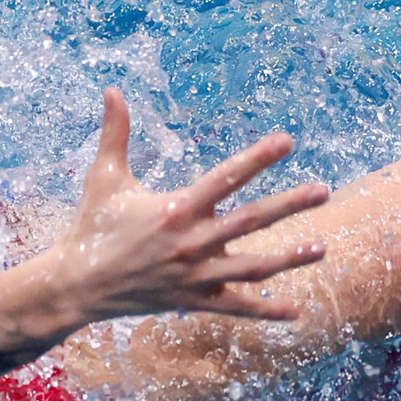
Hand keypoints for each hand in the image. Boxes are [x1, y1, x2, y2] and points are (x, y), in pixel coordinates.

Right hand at [53, 90, 330, 321]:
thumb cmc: (91, 226)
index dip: (258, 158)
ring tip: (322, 247)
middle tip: (324, 190)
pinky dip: (266, 311)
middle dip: (290, 205)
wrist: (77, 285)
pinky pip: (236, 307)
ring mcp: (195, 275)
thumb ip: (115, 133)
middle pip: (250, 221)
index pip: (226, 178)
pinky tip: (296, 309)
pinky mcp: (193, 300)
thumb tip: (112, 90)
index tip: (287, 141)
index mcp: (176, 208)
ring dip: (289, 258)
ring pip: (252, 267)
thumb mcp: (103, 177)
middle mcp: (191, 242)